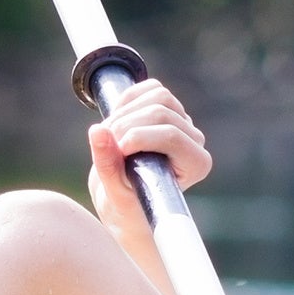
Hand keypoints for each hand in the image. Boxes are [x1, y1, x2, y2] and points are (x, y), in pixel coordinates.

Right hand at [85, 77, 212, 220]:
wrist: (127, 203)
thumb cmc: (126, 206)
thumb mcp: (113, 193)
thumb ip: (107, 165)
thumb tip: (97, 131)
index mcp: (196, 165)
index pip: (172, 136)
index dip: (139, 137)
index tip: (118, 152)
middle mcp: (195, 141)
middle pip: (162, 111)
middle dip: (126, 125)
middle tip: (107, 146)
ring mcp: (183, 122)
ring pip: (158, 95)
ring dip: (125, 112)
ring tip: (110, 136)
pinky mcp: (169, 109)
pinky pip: (150, 88)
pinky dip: (127, 99)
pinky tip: (116, 121)